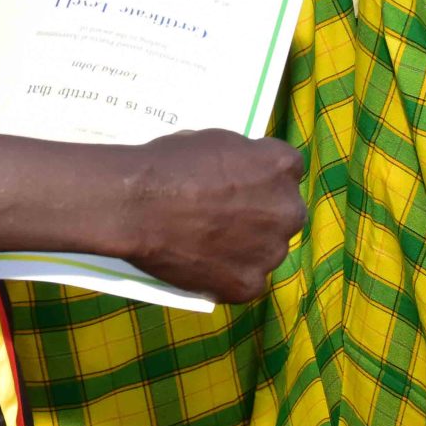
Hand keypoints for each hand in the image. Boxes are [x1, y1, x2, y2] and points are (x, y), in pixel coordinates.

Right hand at [118, 130, 306, 303]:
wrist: (137, 204)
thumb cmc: (171, 163)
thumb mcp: (218, 140)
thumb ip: (244, 160)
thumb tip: (245, 174)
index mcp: (282, 165)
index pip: (287, 170)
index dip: (263, 177)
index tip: (242, 183)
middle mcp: (288, 210)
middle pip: (284, 212)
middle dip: (263, 214)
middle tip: (227, 217)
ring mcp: (271, 252)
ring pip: (267, 250)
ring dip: (248, 247)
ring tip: (208, 245)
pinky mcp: (249, 285)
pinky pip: (246, 281)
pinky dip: (228, 276)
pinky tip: (203, 266)